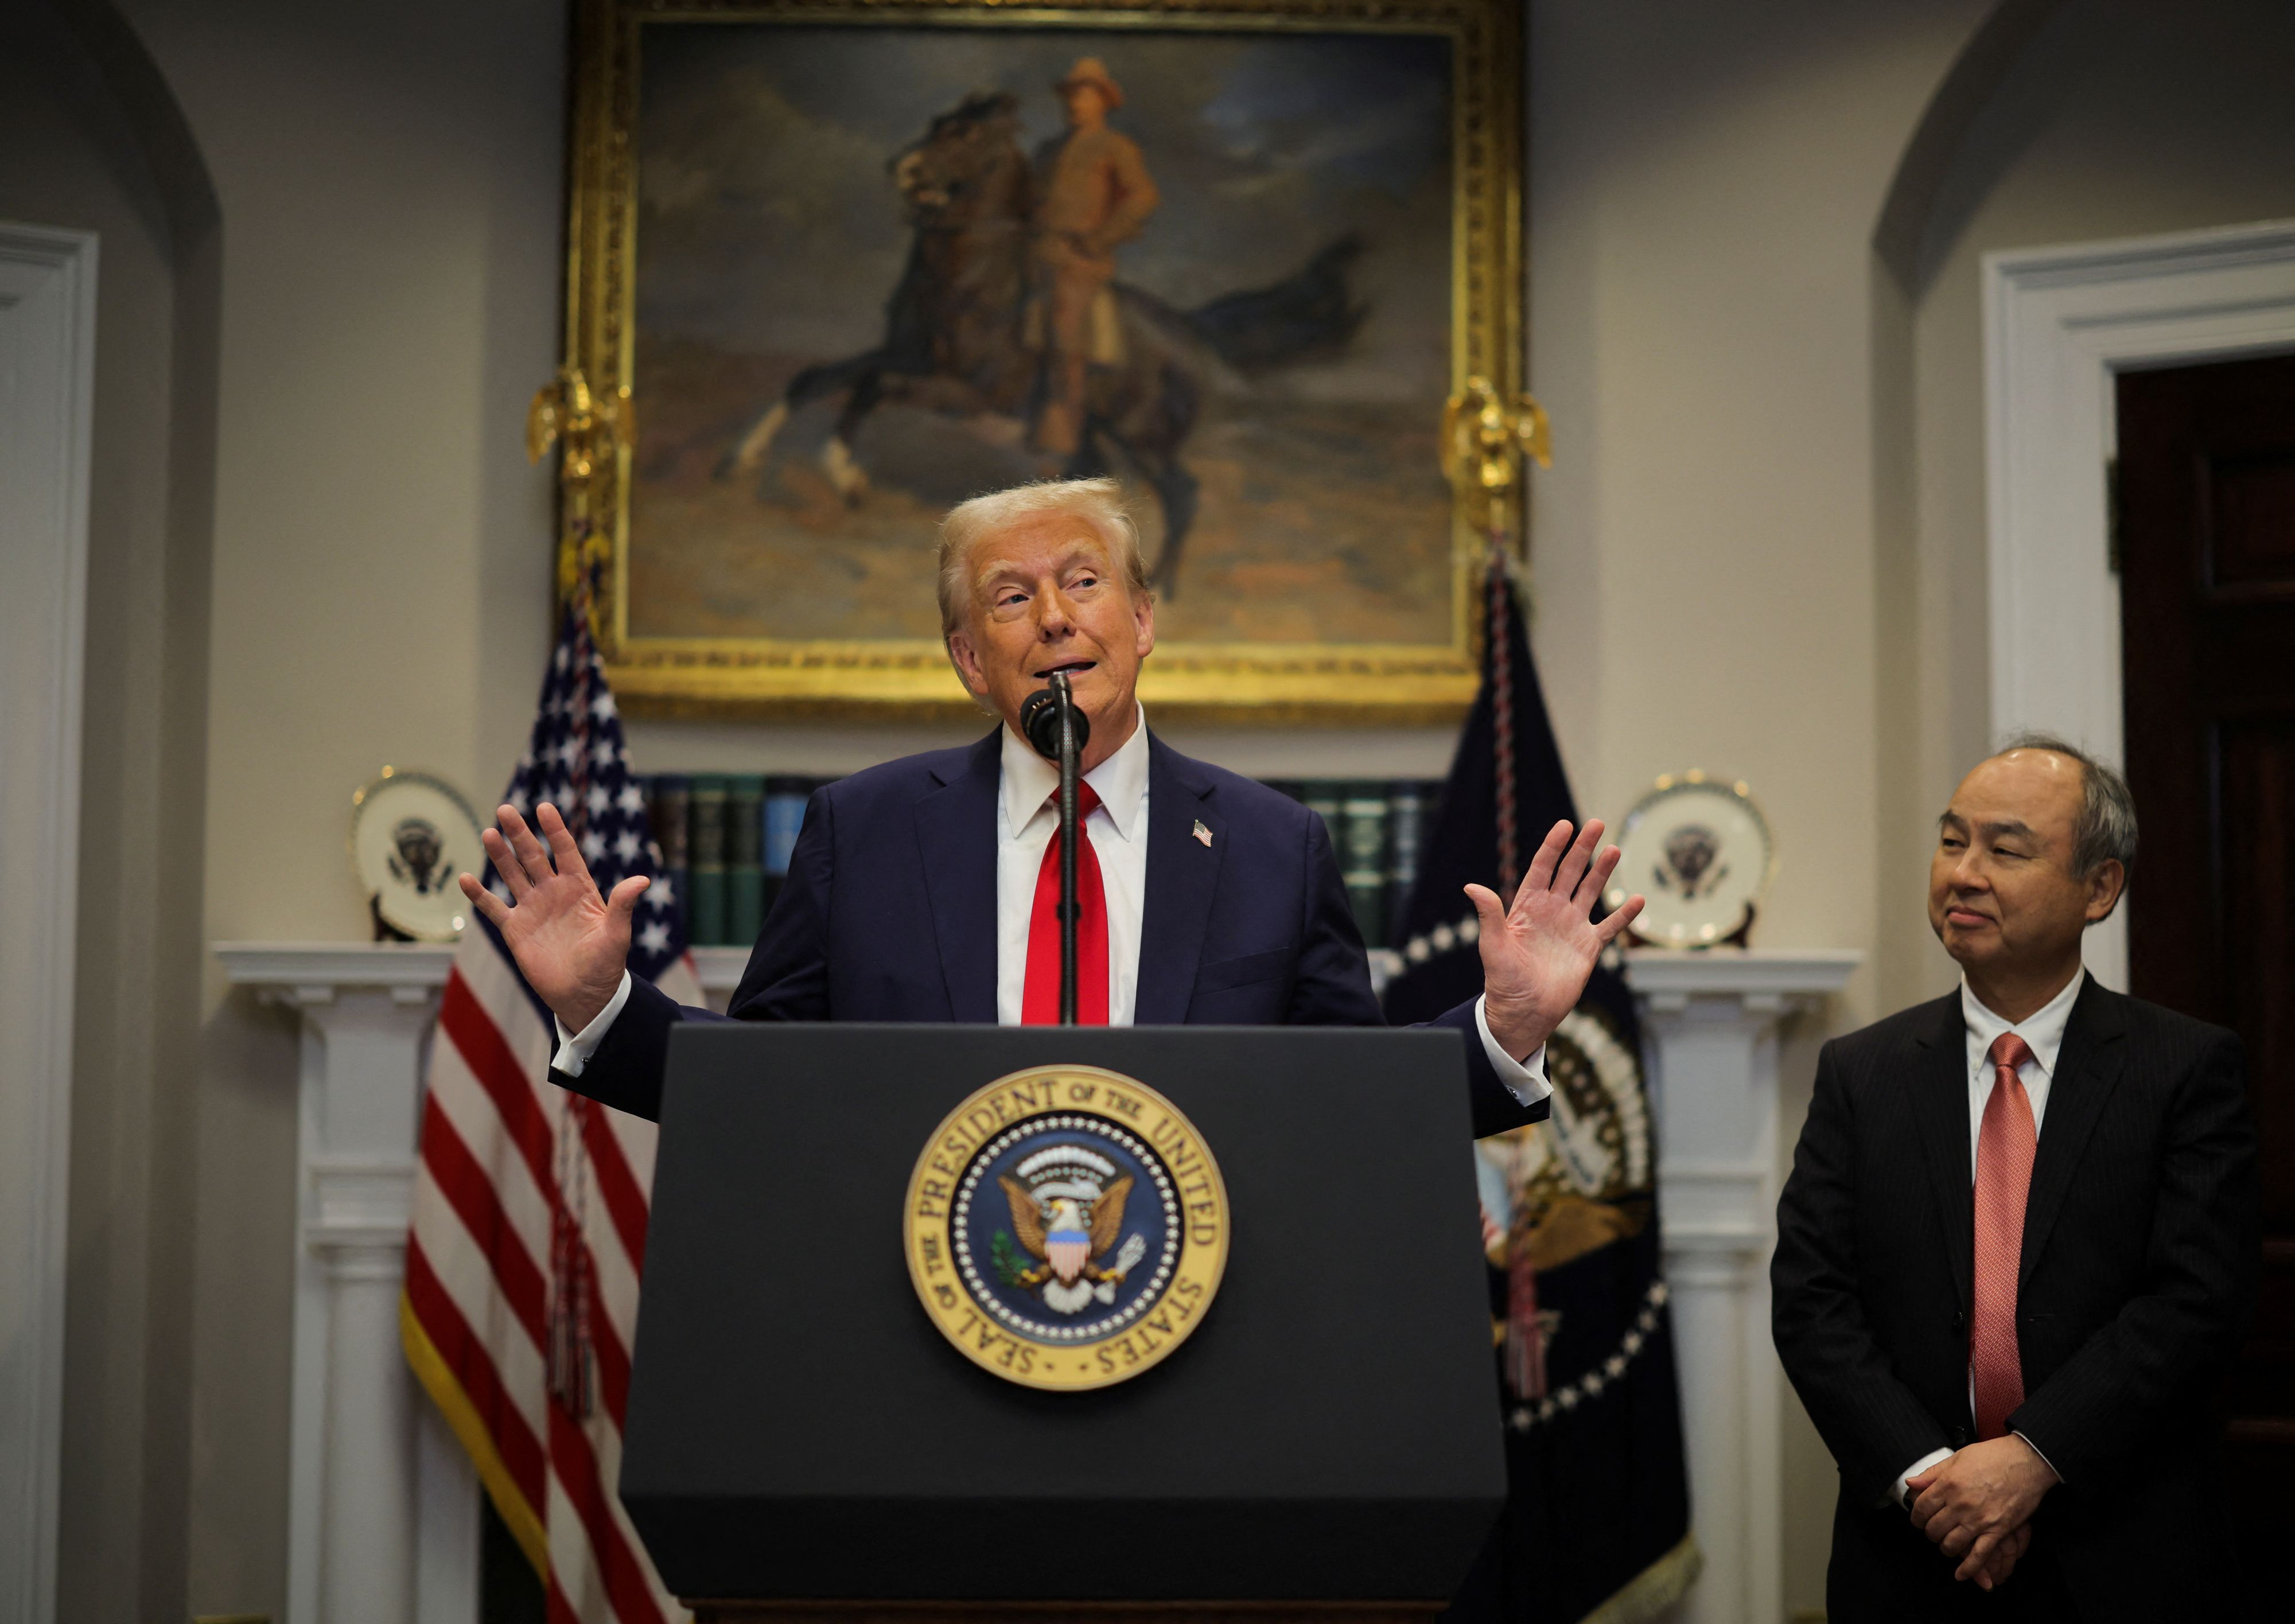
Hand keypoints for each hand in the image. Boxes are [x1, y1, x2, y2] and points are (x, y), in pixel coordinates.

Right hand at [458, 803, 647, 1032]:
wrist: (584, 995)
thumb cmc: (606, 964)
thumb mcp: (617, 934)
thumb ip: (623, 905)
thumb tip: (643, 880)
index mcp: (579, 888)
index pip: (565, 851)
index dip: (555, 830)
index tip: (544, 807)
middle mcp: (553, 893)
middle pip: (533, 856)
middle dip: (520, 834)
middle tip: (506, 809)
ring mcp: (532, 909)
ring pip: (512, 875)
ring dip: (499, 855)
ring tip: (488, 833)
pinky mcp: (515, 929)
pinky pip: (493, 908)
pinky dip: (479, 895)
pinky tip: (466, 878)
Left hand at [1467, 819, 1644, 1059]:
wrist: (1524, 1012)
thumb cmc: (1503, 981)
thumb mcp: (1493, 946)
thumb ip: (1489, 915)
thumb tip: (1471, 886)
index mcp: (1527, 907)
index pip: (1542, 868)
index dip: (1553, 846)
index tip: (1564, 826)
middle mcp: (1551, 911)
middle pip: (1569, 872)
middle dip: (1582, 848)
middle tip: (1596, 824)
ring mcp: (1571, 927)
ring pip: (1590, 891)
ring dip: (1602, 871)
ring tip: (1615, 849)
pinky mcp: (1588, 947)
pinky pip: (1610, 926)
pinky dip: (1624, 914)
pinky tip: (1638, 899)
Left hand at [1908, 1435, 2058, 1584]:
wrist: (2027, 1462)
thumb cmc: (1992, 1456)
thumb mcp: (1957, 1458)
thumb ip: (1932, 1473)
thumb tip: (1911, 1483)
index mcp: (1948, 1484)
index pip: (1921, 1508)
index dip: (1916, 1517)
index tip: (1919, 1519)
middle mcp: (1960, 1504)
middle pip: (1933, 1529)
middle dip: (1930, 1533)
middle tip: (1934, 1531)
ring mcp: (1979, 1520)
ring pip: (1951, 1545)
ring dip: (1946, 1548)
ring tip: (1947, 1544)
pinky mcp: (1998, 1531)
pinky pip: (1979, 1556)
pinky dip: (1968, 1569)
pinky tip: (1960, 1574)